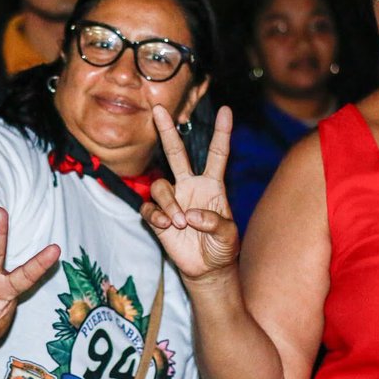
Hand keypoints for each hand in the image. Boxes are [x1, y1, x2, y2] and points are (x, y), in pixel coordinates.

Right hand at [141, 105, 238, 280]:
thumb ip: (215, 223)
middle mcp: (190, 186)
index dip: (222, 133)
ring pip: (160, 186)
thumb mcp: (229, 237)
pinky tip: (166, 227)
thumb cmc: (222, 248)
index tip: (226, 111)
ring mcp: (173, 200)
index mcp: (212, 185)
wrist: (207, 269)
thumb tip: (191, 214)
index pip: (217, 154)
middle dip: (167, 131)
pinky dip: (157, 216)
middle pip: (176, 153)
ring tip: (179, 223)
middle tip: (160, 110)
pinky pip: (149, 208)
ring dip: (168, 204)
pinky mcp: (158, 217)